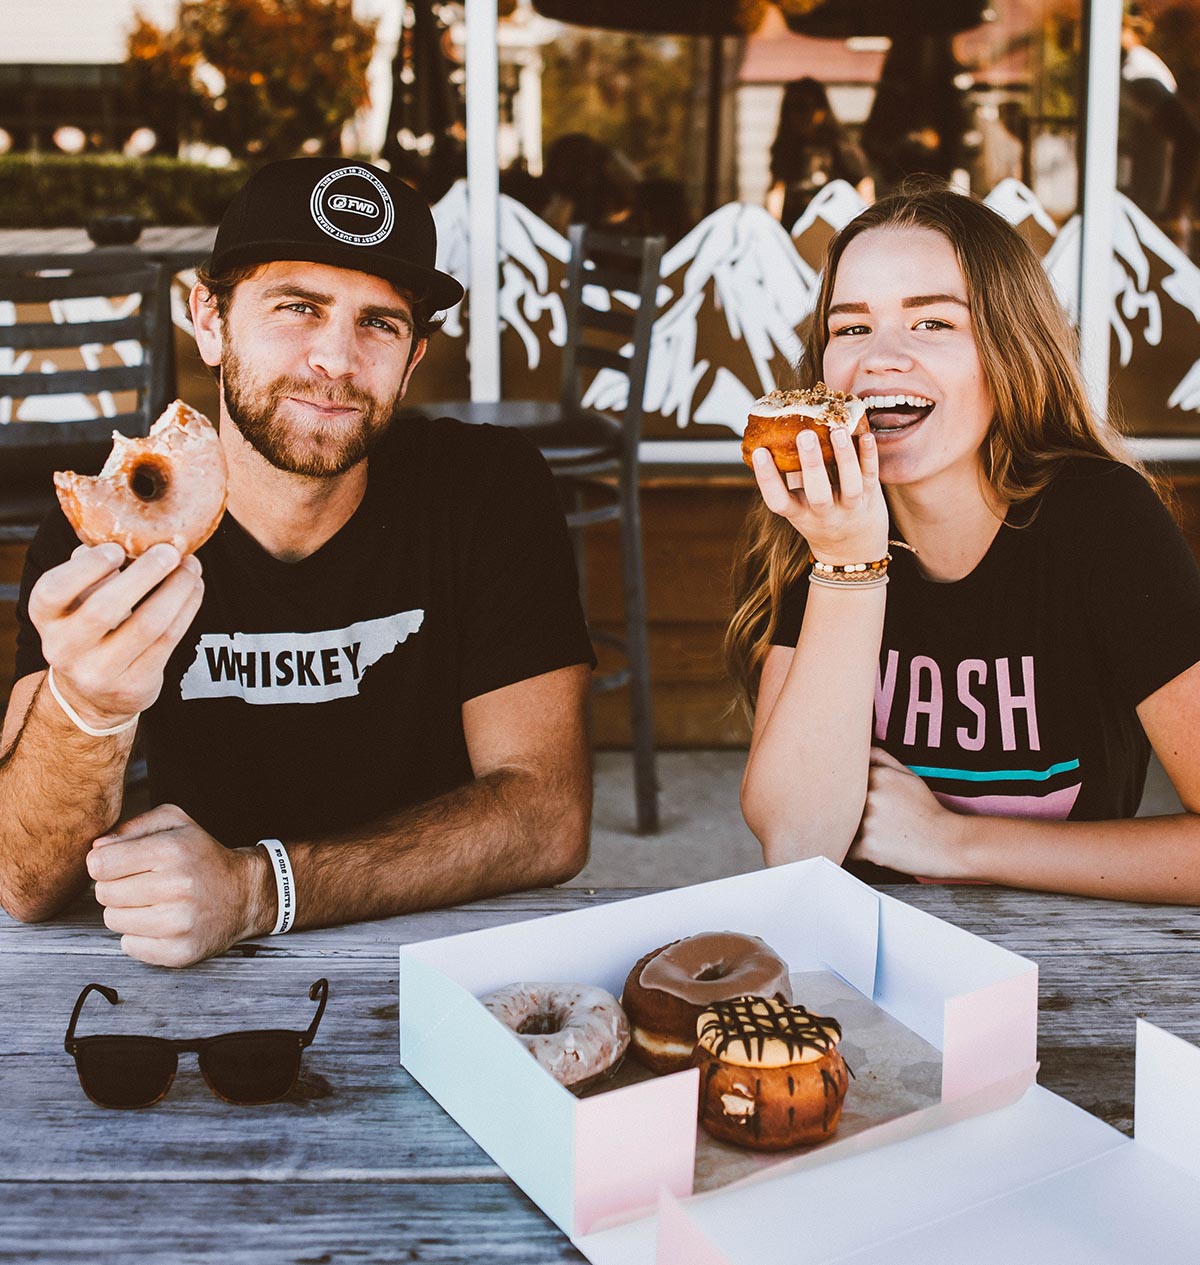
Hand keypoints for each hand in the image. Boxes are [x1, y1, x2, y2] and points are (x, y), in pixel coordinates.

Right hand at [29, 543, 203, 731]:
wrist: (95, 693)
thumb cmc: (90, 629)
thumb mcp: (78, 600)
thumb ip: (91, 569)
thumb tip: (125, 532)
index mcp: (46, 617)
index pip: (53, 591)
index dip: (87, 568)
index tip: (118, 548)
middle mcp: (65, 647)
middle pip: (105, 609)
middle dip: (144, 574)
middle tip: (170, 551)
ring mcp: (99, 671)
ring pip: (147, 625)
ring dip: (176, 589)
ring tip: (192, 566)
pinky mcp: (134, 684)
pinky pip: (169, 640)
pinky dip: (187, 608)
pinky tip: (194, 588)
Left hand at [88, 805, 271, 966]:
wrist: (245, 894)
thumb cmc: (202, 856)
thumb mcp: (175, 823)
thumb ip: (131, 827)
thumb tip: (96, 851)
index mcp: (172, 850)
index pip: (99, 864)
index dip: (106, 863)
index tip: (122, 864)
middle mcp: (177, 886)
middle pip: (103, 894)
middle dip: (117, 887)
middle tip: (143, 883)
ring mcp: (179, 923)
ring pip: (113, 920)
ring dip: (127, 912)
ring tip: (154, 902)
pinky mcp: (179, 951)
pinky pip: (129, 946)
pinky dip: (140, 936)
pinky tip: (161, 923)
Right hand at [750, 426, 887, 565]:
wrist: (853, 551)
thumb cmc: (820, 518)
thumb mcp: (800, 506)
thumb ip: (791, 478)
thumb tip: (776, 438)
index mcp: (800, 515)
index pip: (779, 502)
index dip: (767, 479)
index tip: (759, 452)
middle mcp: (825, 515)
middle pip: (818, 494)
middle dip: (811, 464)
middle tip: (804, 435)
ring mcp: (851, 508)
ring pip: (850, 485)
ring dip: (844, 457)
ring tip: (837, 430)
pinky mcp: (871, 497)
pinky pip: (872, 476)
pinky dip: (870, 455)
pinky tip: (865, 435)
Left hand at [849, 747, 968, 879]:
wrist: (946, 842)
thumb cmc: (926, 809)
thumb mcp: (909, 776)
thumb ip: (881, 758)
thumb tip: (860, 746)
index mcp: (878, 776)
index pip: (843, 777)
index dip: (842, 789)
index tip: (845, 796)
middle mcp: (870, 797)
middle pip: (836, 800)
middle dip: (837, 807)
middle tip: (844, 814)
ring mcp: (868, 822)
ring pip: (838, 824)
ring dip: (843, 829)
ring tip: (860, 831)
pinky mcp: (868, 847)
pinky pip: (844, 848)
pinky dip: (850, 849)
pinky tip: (866, 846)